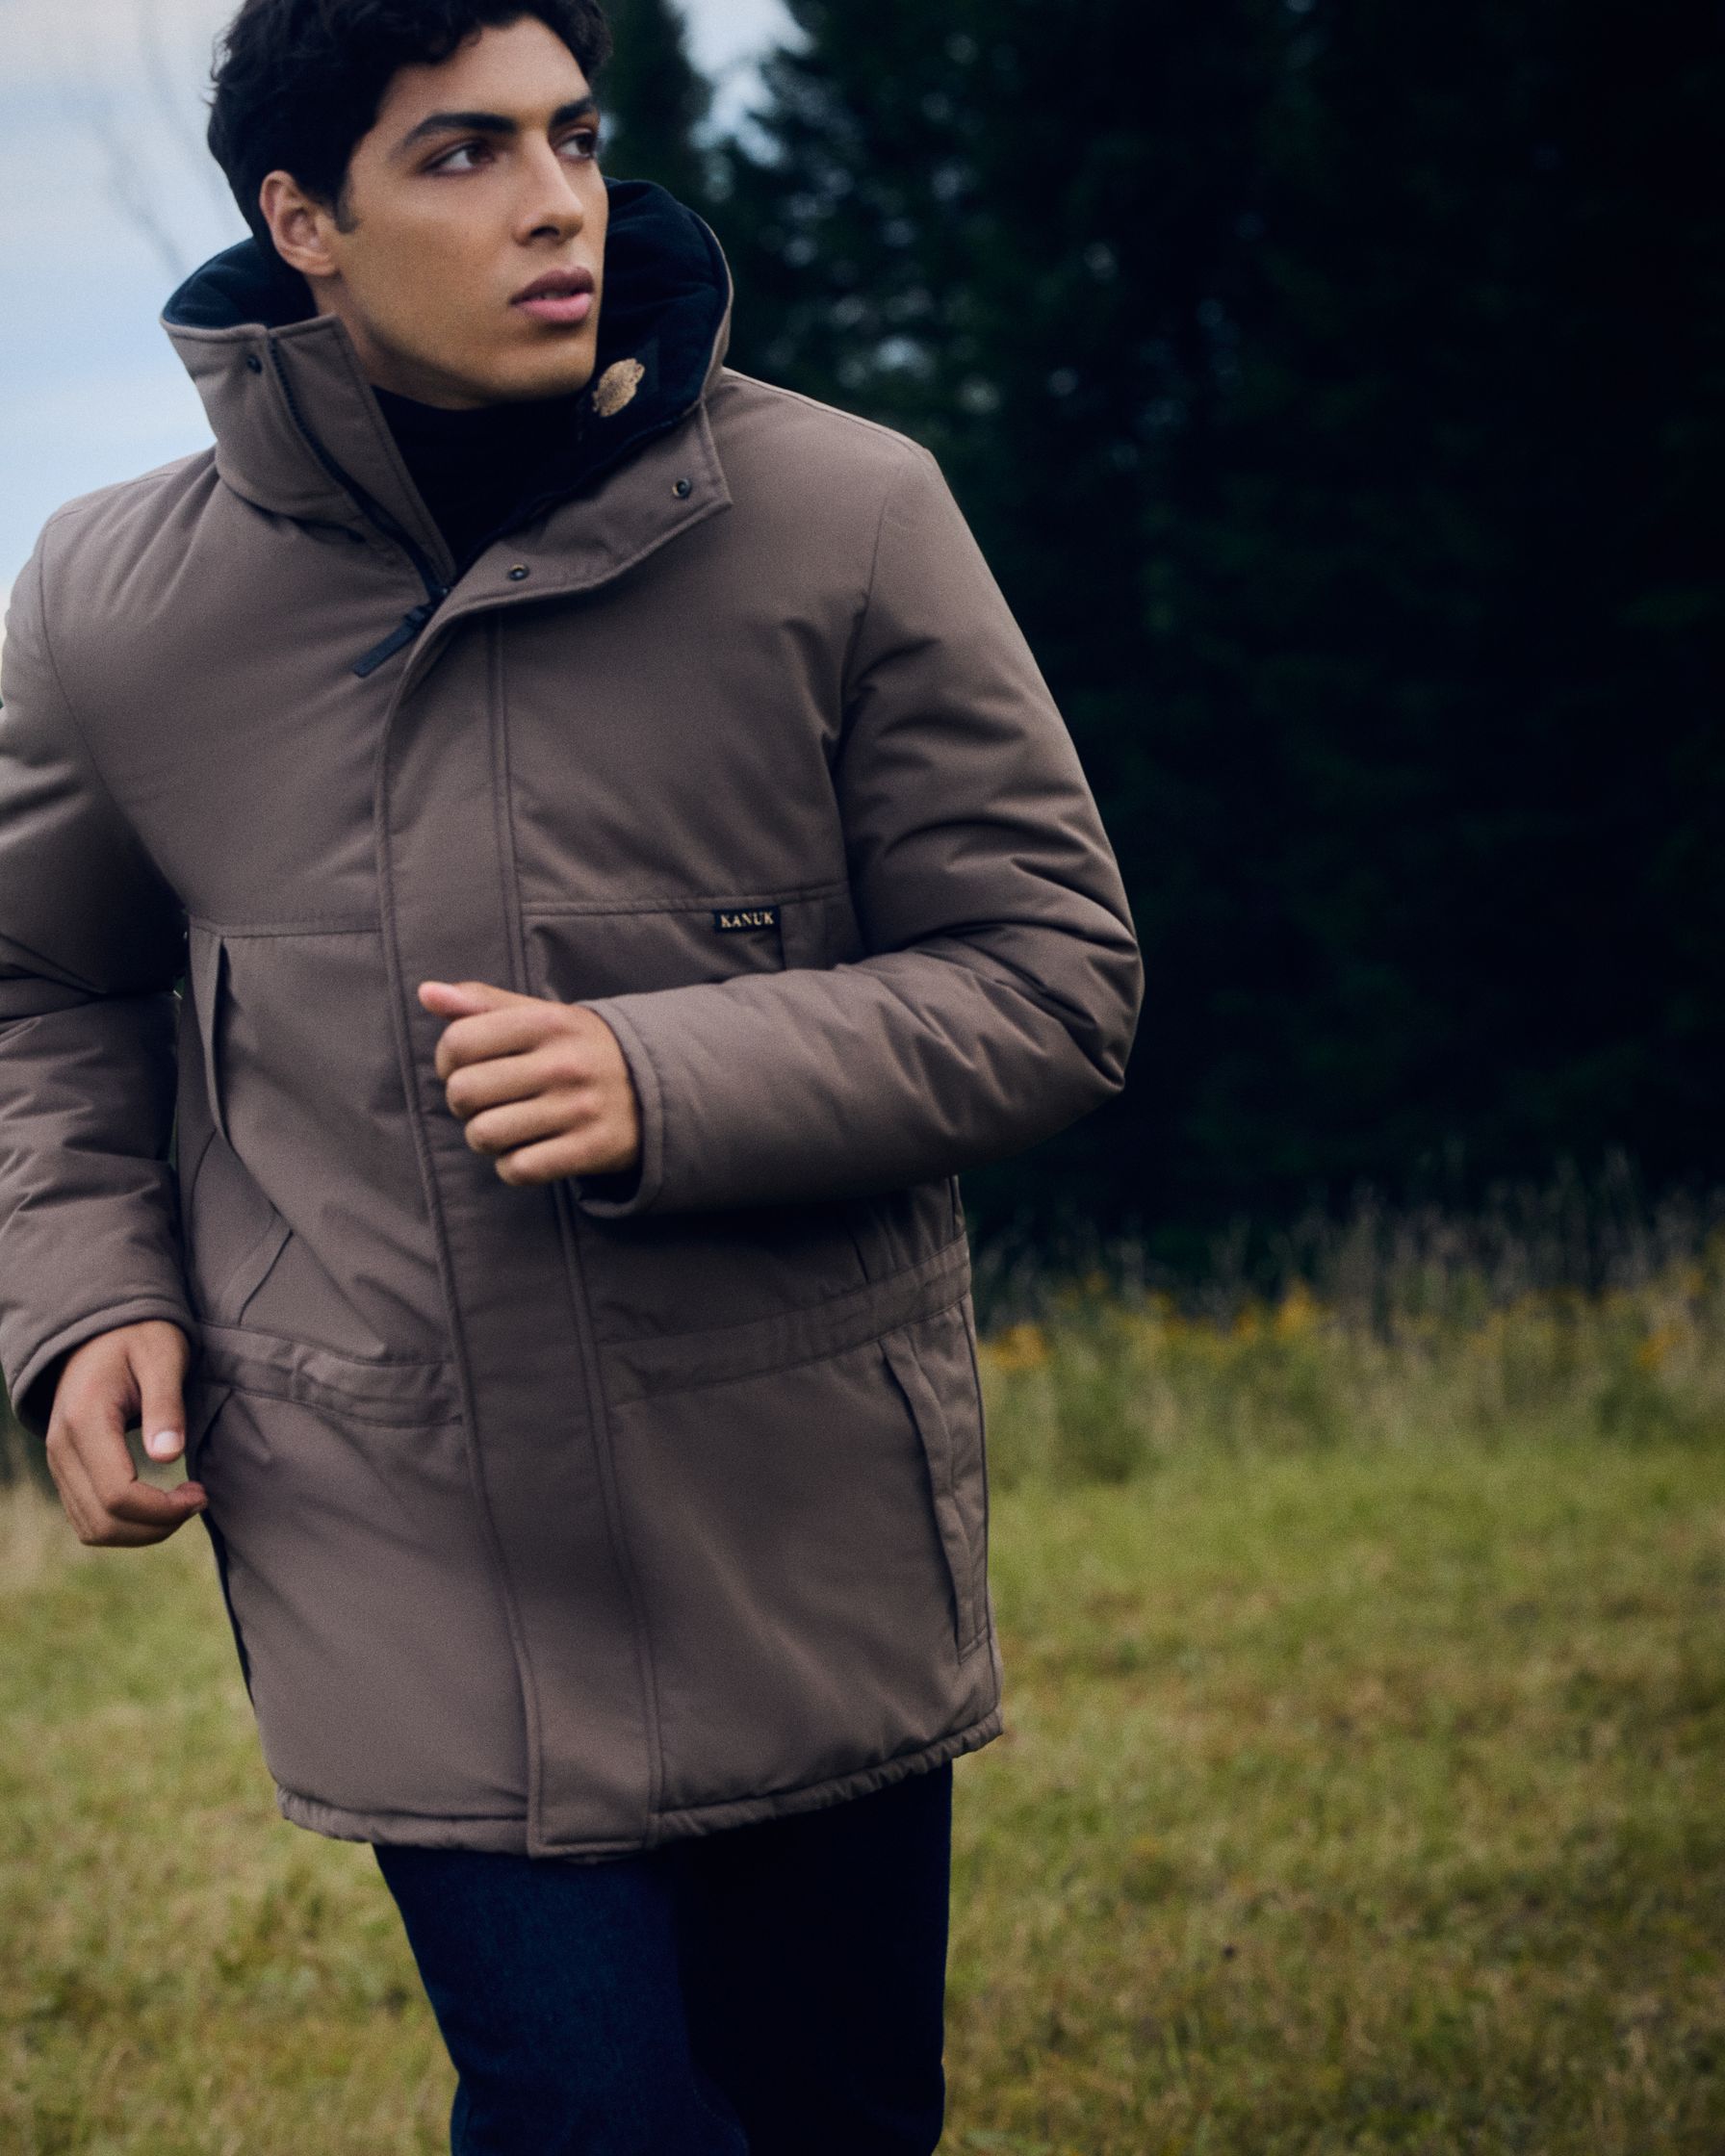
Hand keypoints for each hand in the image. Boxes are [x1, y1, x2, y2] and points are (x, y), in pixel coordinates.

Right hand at [43, 1319, 202, 1546]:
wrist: (100, 1329)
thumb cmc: (140, 1338)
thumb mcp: (163, 1358)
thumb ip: (166, 1405)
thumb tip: (168, 1457)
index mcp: (85, 1420)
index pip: (117, 1494)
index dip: (163, 1509)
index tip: (200, 1494)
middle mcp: (61, 1447)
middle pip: (103, 1522)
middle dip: (156, 1526)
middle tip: (197, 1501)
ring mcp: (58, 1461)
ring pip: (92, 1528)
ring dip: (141, 1531)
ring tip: (181, 1505)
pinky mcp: (65, 1469)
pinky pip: (88, 1518)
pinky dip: (124, 1525)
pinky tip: (157, 1505)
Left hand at [419, 979, 641, 1187]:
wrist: (657, 1088)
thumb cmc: (579, 1049)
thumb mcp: (541, 1016)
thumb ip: (483, 1002)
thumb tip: (427, 992)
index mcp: (548, 1022)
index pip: (459, 1043)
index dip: (446, 1061)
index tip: (462, 1068)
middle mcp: (564, 1064)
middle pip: (464, 1093)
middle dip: (462, 1103)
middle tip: (483, 1102)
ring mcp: (579, 1109)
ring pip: (485, 1135)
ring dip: (483, 1137)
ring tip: (503, 1127)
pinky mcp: (590, 1149)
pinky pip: (518, 1169)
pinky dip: (511, 1165)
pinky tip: (525, 1150)